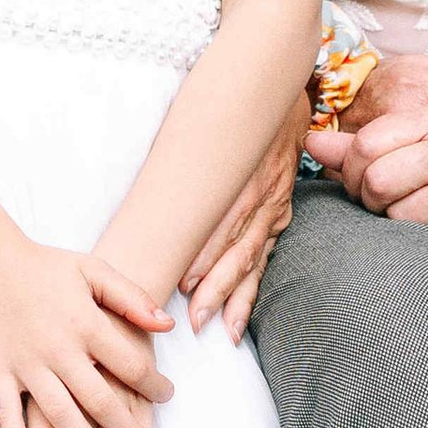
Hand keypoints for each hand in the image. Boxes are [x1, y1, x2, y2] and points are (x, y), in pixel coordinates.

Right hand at [0, 236, 171, 427]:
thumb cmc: (43, 266)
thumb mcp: (92, 270)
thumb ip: (131, 297)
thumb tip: (167, 326)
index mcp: (85, 324)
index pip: (131, 364)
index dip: (155, 385)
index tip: (167, 397)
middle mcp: (58, 349)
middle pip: (101, 401)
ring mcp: (26, 364)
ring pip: (61, 416)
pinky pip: (9, 414)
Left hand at [182, 101, 312, 336]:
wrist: (280, 97)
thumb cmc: (233, 112)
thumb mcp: (208, 122)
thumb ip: (185, 152)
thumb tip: (147, 184)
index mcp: (245, 173)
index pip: (227, 220)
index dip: (207, 252)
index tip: (185, 279)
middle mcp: (264, 196)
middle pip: (239, 248)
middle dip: (216, 286)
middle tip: (193, 317)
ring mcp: (274, 210)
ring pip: (252, 261)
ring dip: (233, 298)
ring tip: (218, 330)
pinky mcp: (279, 219)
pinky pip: (264, 263)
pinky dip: (249, 295)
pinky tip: (236, 324)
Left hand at [304, 45, 427, 250]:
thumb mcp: (410, 151)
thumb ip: (358, 146)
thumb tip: (311, 141)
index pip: (365, 143)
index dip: (352, 170)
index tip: (365, 180)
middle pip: (376, 180)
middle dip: (373, 200)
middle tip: (391, 203)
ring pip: (397, 215)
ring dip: (398, 225)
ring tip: (419, 215)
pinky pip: (423, 241)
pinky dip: (421, 244)